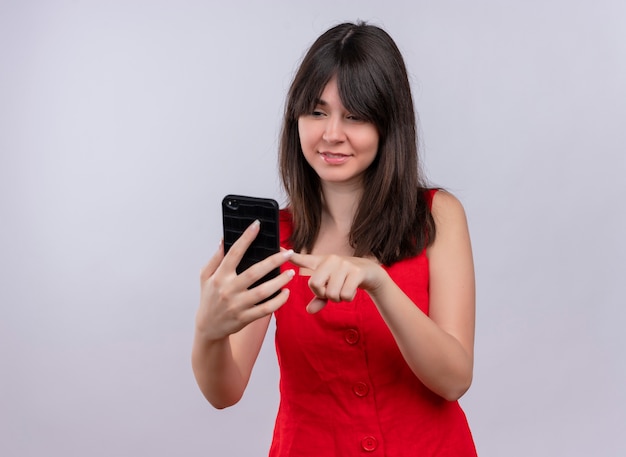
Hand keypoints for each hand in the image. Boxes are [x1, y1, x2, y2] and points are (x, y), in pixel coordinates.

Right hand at [196, 220, 294, 340]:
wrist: (208, 327)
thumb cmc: (209, 298)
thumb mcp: (205, 277)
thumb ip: (215, 259)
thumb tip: (224, 240)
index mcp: (220, 276)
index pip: (234, 253)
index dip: (246, 238)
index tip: (257, 225)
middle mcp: (229, 290)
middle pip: (254, 272)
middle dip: (273, 261)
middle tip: (288, 253)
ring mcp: (238, 305)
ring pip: (263, 291)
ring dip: (280, 281)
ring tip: (292, 273)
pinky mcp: (245, 318)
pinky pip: (266, 309)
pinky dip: (278, 301)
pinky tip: (286, 293)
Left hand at [289, 252, 386, 312]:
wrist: (370, 273)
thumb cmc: (345, 280)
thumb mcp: (331, 288)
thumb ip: (319, 298)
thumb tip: (309, 310)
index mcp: (321, 262)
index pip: (303, 259)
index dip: (291, 257)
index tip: (278, 249)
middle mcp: (331, 260)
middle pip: (315, 284)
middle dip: (322, 294)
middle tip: (331, 291)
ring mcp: (343, 264)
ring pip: (331, 293)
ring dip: (338, 298)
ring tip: (344, 289)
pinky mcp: (356, 271)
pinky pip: (345, 295)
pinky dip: (348, 298)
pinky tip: (352, 289)